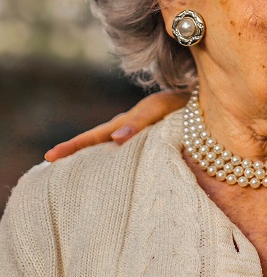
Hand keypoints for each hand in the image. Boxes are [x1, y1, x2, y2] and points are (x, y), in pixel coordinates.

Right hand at [44, 90, 189, 160]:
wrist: (207, 102)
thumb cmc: (184, 104)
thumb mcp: (161, 109)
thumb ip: (139, 122)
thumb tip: (114, 140)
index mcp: (128, 121)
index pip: (95, 136)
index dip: (73, 146)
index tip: (50, 157)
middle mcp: (129, 128)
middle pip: (97, 141)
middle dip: (74, 152)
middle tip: (49, 163)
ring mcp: (139, 135)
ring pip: (110, 147)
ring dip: (92, 158)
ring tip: (71, 174)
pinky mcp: (152, 142)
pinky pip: (129, 152)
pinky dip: (115, 160)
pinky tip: (109, 174)